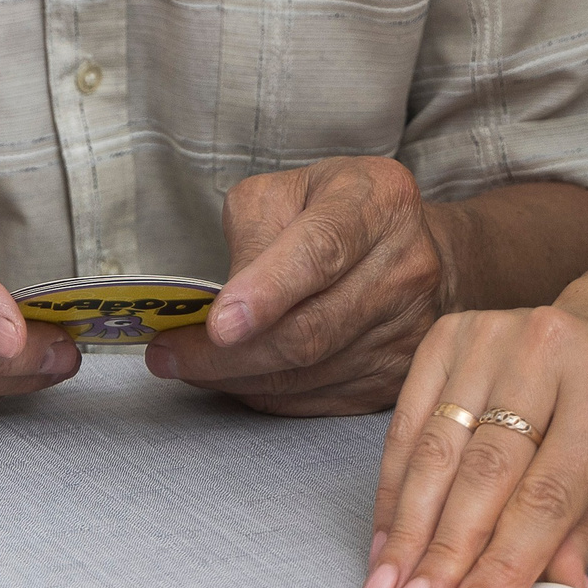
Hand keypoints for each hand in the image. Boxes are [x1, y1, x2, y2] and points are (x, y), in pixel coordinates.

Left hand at [151, 155, 448, 415]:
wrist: (418, 248)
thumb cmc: (336, 209)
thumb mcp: (287, 189)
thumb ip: (253, 232)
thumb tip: (225, 301)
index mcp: (377, 203)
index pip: (319, 253)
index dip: (267, 292)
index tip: (219, 325)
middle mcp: (406, 269)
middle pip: (310, 329)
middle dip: (229, 353)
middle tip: (168, 355)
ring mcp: (410, 330)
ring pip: (310, 373)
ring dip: (237, 378)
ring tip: (185, 365)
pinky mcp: (400, 376)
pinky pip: (321, 399)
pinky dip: (268, 394)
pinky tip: (233, 378)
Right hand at [359, 299, 587, 587]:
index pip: (546, 495)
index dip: (503, 560)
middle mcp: (544, 352)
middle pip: (481, 471)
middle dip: (442, 551)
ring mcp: (488, 336)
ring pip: (434, 447)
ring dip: (404, 525)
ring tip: (386, 584)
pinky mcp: (446, 333)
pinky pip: (407, 419)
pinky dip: (392, 482)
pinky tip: (383, 532)